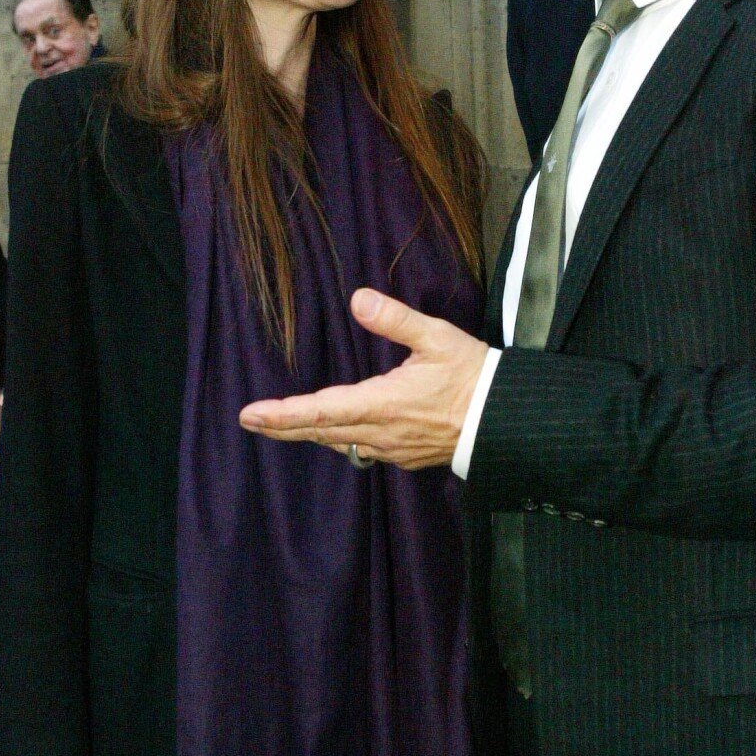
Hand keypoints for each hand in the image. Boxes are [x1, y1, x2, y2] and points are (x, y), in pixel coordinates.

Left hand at [240, 288, 487, 469]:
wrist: (505, 419)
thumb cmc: (472, 375)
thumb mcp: (436, 338)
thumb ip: (395, 319)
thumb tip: (357, 299)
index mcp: (382, 403)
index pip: (319, 411)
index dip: (282, 414)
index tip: (250, 415)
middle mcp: (380, 432)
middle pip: (320, 432)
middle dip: (282, 427)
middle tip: (250, 422)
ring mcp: (392, 449)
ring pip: (340, 443)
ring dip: (308, 434)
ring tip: (282, 426)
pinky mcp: (406, 456)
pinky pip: (363, 450)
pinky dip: (340, 440)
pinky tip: (336, 432)